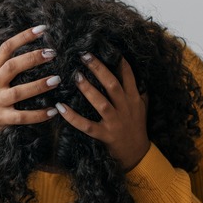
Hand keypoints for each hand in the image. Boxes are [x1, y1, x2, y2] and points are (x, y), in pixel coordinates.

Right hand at [0, 25, 60, 160]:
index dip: (23, 37)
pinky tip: (52, 111)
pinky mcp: (1, 118)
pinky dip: (38, 115)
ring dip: (39, 85)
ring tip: (57, 79)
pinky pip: (22, 117)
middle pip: (13, 66)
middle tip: (52, 53)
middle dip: (33, 58)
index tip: (42, 29)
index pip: (6, 48)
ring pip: (19, 92)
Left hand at [55, 53, 149, 170]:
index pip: (128, 75)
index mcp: (134, 99)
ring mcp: (115, 122)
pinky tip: (60, 107)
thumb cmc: (137, 129)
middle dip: (99, 68)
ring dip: (88, 89)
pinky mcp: (105, 135)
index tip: (108, 47)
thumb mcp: (142, 108)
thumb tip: (138, 74)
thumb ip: (140, 92)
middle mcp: (125, 108)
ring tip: (75, 76)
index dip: (118, 60)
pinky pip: (86, 125)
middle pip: (112, 84)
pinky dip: (73, 117)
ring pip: (101, 102)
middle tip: (84, 55)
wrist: (138, 155)